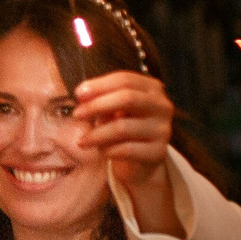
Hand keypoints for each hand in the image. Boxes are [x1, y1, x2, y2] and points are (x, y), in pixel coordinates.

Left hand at [72, 70, 175, 192]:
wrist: (139, 160)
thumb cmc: (122, 127)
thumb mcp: (111, 109)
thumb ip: (100, 99)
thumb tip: (83, 95)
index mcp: (151, 88)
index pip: (125, 79)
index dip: (100, 85)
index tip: (78, 94)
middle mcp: (162, 106)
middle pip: (127, 98)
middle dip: (97, 105)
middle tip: (77, 114)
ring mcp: (163, 129)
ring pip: (123, 127)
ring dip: (97, 134)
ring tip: (82, 141)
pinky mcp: (159, 152)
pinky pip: (127, 149)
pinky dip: (109, 150)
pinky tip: (102, 151)